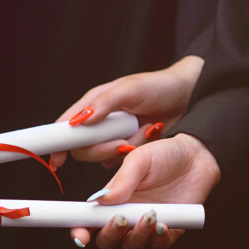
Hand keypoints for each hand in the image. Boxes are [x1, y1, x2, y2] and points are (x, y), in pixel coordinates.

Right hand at [50, 55, 203, 169]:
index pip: (65, 125)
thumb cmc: (160, 86)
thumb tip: (80, 120)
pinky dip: (134, 154)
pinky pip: (121, 162)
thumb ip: (104, 103)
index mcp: (94, 103)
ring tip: (143, 132)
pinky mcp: (128, 149)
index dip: (57, 142)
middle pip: (81, 148)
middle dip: (100, 149)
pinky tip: (147, 138)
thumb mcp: (131, 89)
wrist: (191, 97)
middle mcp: (100, 122)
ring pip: (101, 156)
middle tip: (122, 143)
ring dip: (122, 149)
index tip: (57, 159)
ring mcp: (114, 136)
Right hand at [73, 133, 219, 248]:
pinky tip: (163, 224)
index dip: (80, 231)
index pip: (88, 221)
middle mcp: (126, 215)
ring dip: (136, 236)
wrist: (198, 156)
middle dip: (109, 235)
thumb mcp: (139, 160)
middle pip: (107, 239)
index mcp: (112, 198)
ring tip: (149, 216)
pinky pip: (159, 245)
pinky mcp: (170, 230)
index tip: (81, 236)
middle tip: (119, 220)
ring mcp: (146, 224)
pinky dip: (158, 239)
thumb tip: (101, 200)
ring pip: (131, 245)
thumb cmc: (164, 154)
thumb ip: (121, 181)